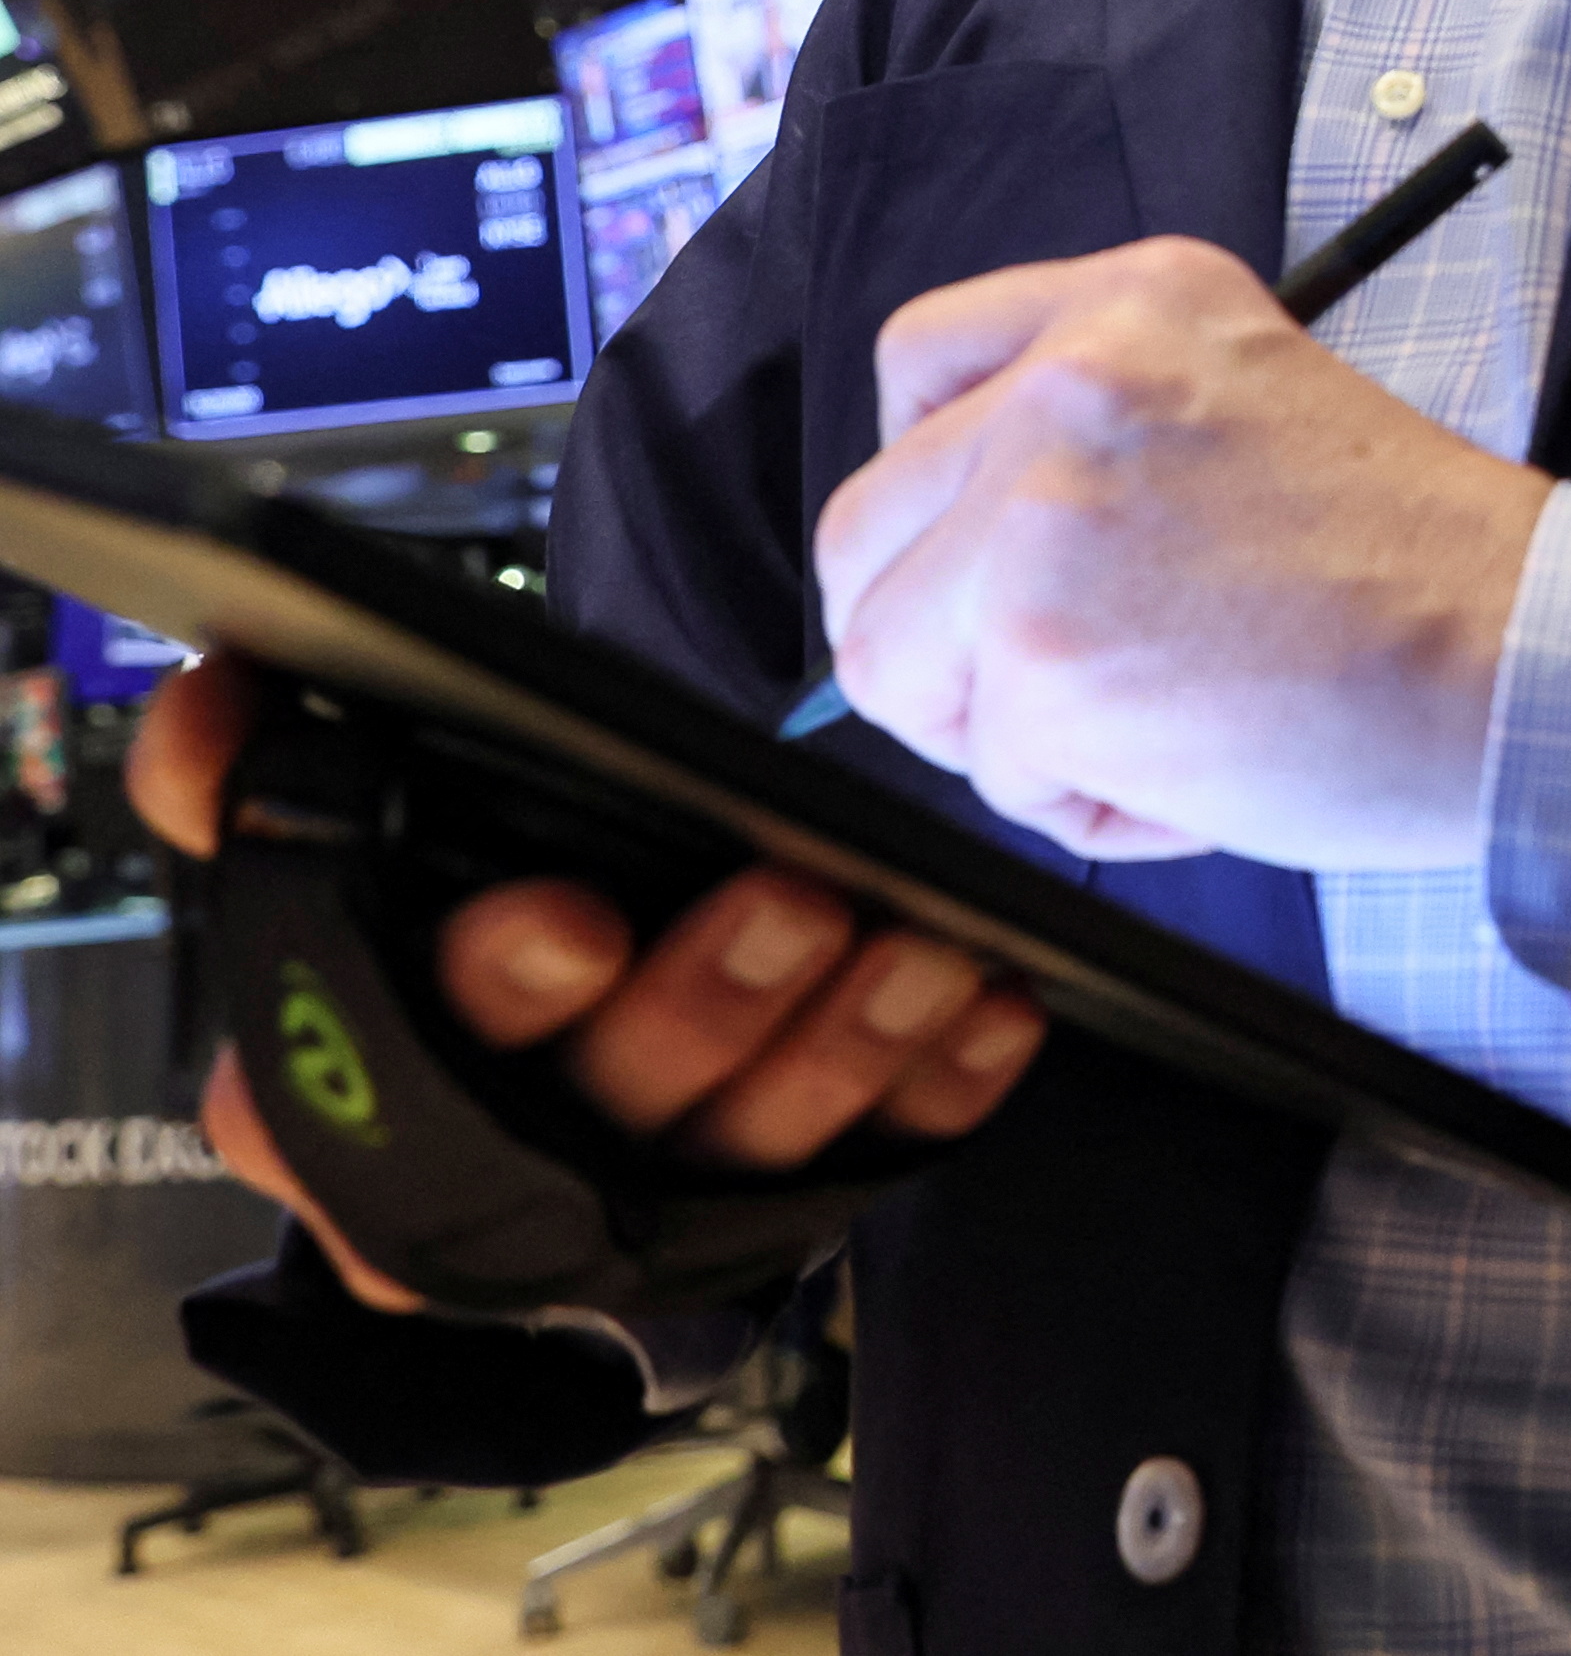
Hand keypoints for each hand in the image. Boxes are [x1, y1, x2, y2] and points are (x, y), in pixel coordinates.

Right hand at [128, 655, 1043, 1314]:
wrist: (541, 982)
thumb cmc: (429, 896)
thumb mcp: (325, 823)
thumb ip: (240, 772)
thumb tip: (215, 709)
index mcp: (328, 1087)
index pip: (388, 1067)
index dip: (488, 989)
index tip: (574, 914)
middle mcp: (475, 1177)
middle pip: (590, 1118)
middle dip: (701, 1008)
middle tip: (795, 899)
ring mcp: (624, 1217)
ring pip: (737, 1155)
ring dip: (841, 1046)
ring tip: (925, 943)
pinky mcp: (755, 1214)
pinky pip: (861, 1163)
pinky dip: (934, 1088)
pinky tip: (999, 1009)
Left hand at [817, 235, 1553, 865]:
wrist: (1534, 654)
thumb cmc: (1425, 571)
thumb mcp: (1255, 407)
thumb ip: (1105, 435)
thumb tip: (955, 555)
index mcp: (1136, 300)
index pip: (921, 361)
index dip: (931, 480)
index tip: (983, 544)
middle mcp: (1072, 378)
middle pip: (864, 528)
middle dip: (939, 636)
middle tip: (1067, 682)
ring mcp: (1040, 512)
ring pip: (891, 661)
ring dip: (1005, 729)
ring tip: (1157, 728)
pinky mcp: (1039, 653)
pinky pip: (991, 774)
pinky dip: (1086, 808)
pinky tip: (1203, 774)